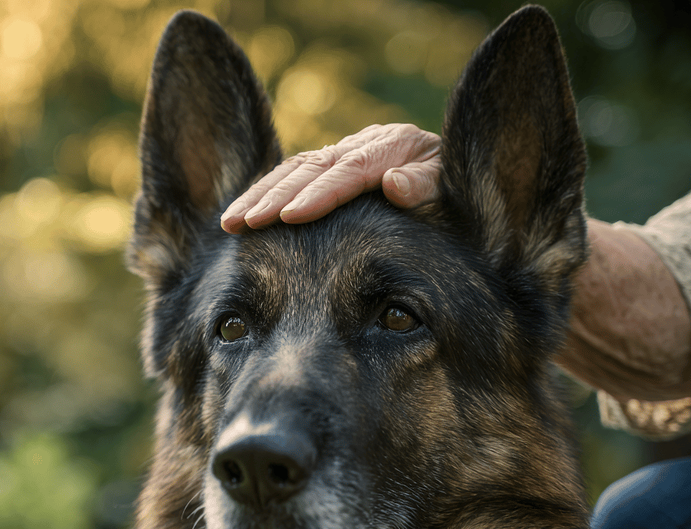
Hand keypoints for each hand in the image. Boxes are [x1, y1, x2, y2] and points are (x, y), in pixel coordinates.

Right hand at [220, 123, 441, 232]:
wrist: (459, 177)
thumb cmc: (456, 195)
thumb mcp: (455, 190)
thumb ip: (428, 184)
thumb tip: (394, 182)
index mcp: (396, 146)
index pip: (350, 170)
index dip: (320, 193)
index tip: (292, 216)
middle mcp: (364, 143)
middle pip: (312, 167)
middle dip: (274, 195)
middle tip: (245, 222)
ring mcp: (344, 151)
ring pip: (294, 168)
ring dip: (259, 195)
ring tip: (231, 223)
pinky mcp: (330, 165)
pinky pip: (292, 174)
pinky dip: (263, 192)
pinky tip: (240, 215)